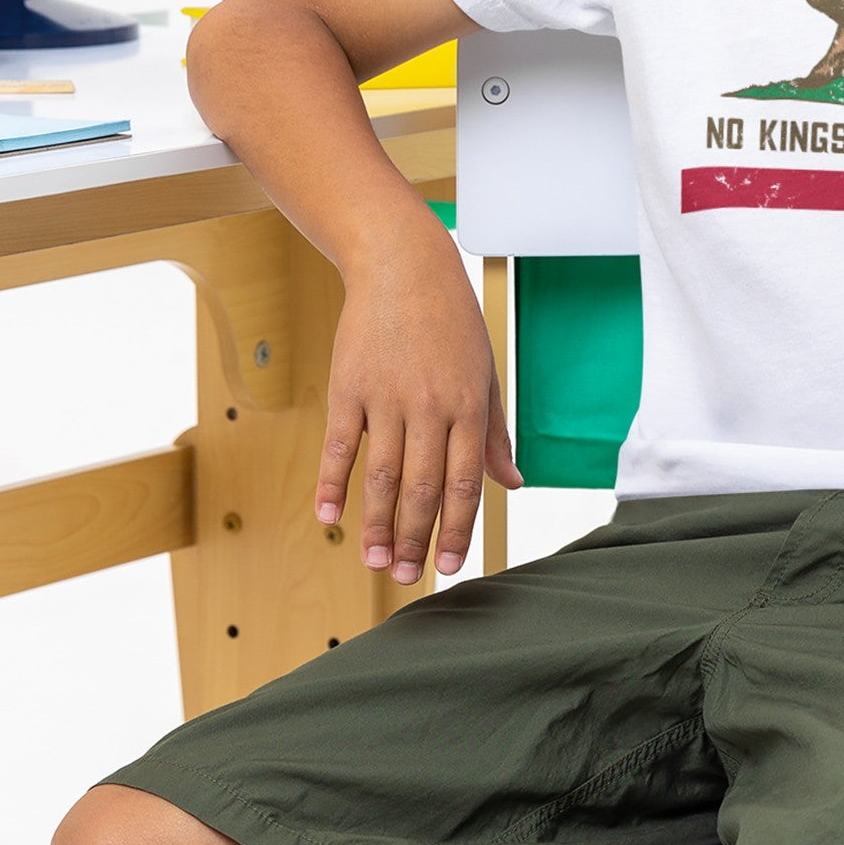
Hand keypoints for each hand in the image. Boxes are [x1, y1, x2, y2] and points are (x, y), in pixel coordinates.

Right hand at [316, 204, 519, 581]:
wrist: (403, 267)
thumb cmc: (452, 323)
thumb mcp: (486, 374)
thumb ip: (494, 434)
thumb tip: (513, 483)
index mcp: (469, 408)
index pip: (465, 484)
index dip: (457, 530)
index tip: (449, 567)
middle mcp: (430, 407)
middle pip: (421, 488)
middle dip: (415, 539)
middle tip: (406, 577)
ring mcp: (386, 398)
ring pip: (381, 475)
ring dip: (376, 524)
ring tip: (374, 562)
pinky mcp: (349, 387)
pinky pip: (340, 444)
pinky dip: (332, 482)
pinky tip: (329, 516)